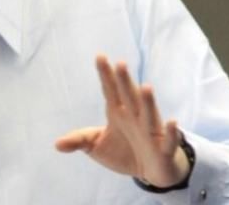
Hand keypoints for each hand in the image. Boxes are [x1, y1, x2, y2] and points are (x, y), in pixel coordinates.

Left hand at [55, 55, 189, 187]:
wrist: (151, 172)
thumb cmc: (124, 152)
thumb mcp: (97, 146)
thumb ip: (79, 140)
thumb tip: (56, 144)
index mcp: (118, 113)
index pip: (110, 91)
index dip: (106, 75)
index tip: (99, 56)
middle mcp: (135, 117)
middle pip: (129, 97)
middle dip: (125, 82)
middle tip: (120, 64)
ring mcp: (150, 132)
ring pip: (150, 114)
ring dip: (148, 102)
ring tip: (145, 87)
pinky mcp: (163, 150)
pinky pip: (169, 140)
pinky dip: (172, 133)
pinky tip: (172, 122)